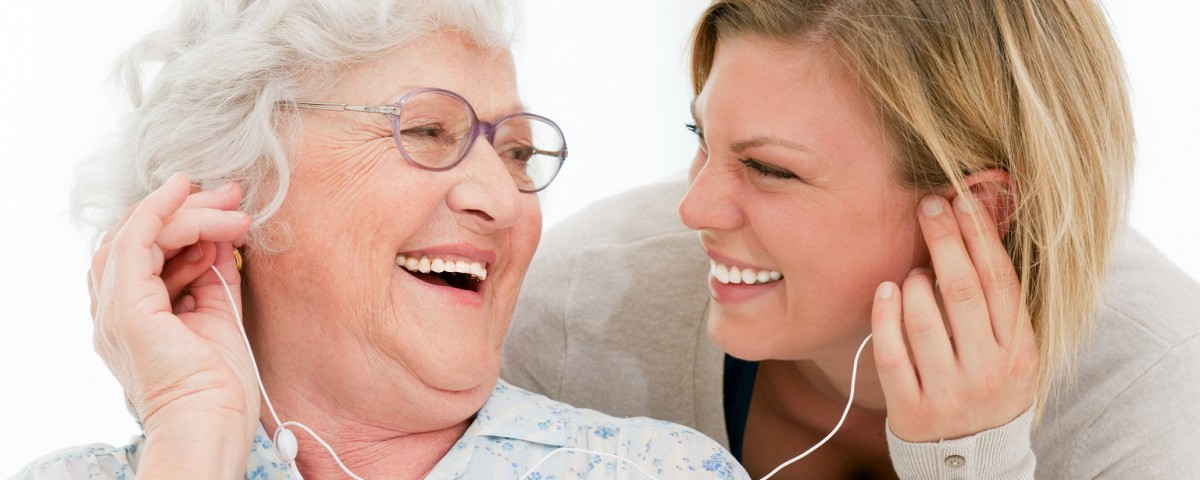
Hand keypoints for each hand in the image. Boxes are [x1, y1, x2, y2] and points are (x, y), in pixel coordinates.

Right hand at [88, 173, 258, 470]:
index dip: (186, 223)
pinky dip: (158, 210)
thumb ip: (214, 273)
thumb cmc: (219, 383)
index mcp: (135, 315)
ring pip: (138, 234)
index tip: (228, 208)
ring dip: (187, 210)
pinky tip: (184, 191)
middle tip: (232, 194)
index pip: (148, 251)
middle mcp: (115, 309)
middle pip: (140, 238)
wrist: (213, 420)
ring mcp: (115, 308)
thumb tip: (222, 234)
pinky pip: (134, 242)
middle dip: (189, 209)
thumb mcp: (219, 312)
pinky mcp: (126, 307)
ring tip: (231, 203)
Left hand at [871, 195, 1038, 441]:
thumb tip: (980, 225)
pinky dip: (884, 316)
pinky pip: (891, 352)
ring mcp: (949, 392)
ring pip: (924, 319)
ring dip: (912, 282)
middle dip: (943, 241)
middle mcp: (988, 371)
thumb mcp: (1011, 349)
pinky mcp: (911, 409)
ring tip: (912, 271)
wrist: (971, 458)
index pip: (999, 282)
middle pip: (961, 291)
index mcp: (1019, 351)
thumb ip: (996, 300)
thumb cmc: (988, 384)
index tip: (960, 200)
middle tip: (927, 206)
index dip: (979, 236)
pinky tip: (884, 291)